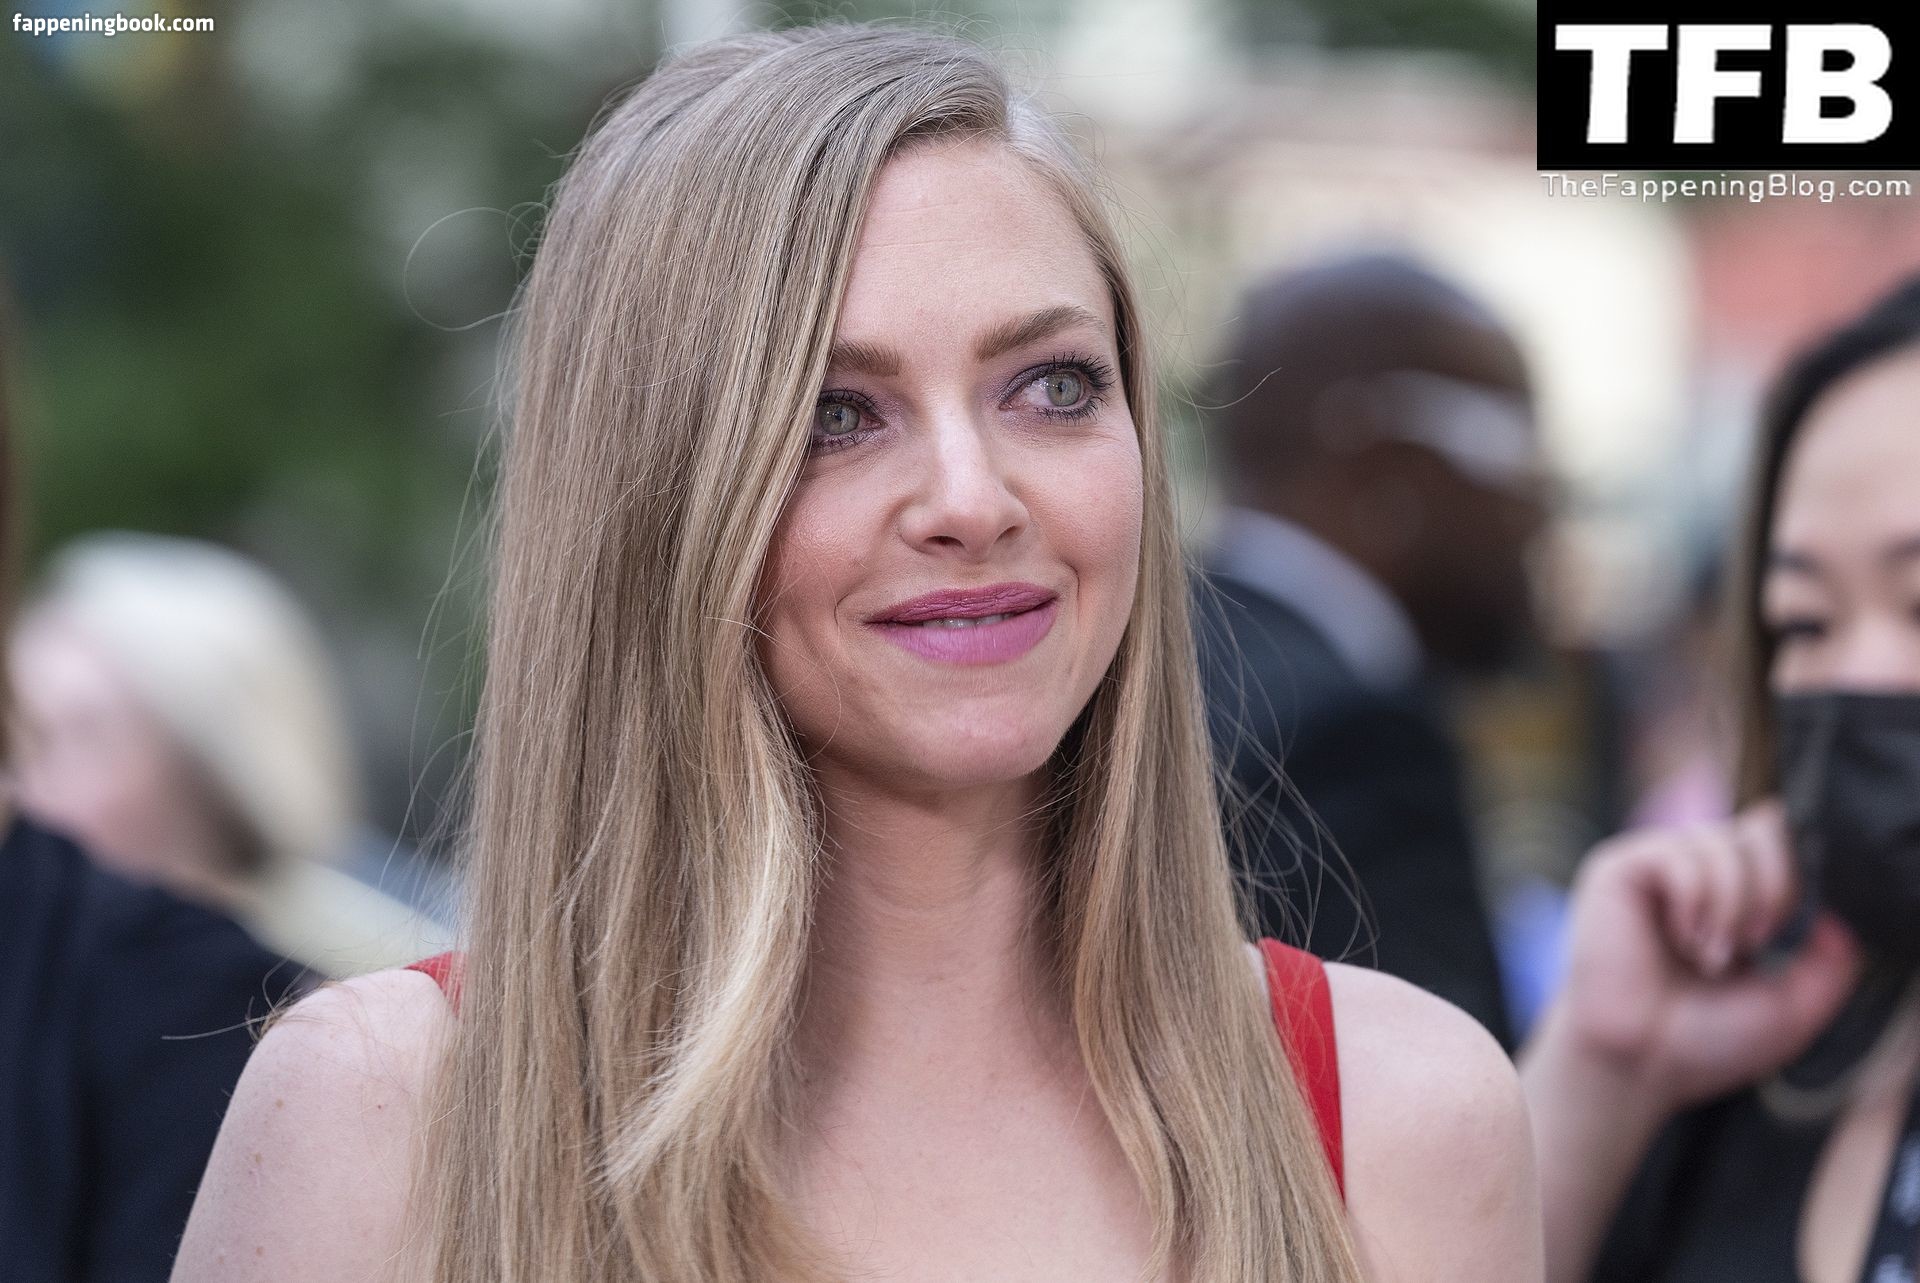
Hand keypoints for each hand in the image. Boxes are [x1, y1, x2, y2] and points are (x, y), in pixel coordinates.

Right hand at [1551, 798, 1862, 1116]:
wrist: (1640, 1064)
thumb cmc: (1705, 1041)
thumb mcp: (1794, 1007)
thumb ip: (1830, 962)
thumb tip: (1833, 916)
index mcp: (1738, 896)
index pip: (1783, 843)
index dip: (1797, 879)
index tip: (1782, 939)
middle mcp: (1699, 873)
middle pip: (1764, 828)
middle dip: (1774, 889)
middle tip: (1754, 945)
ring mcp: (1658, 867)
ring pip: (1725, 841)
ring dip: (1732, 904)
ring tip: (1710, 955)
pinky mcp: (1619, 869)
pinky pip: (1678, 854)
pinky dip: (1694, 900)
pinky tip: (1682, 939)